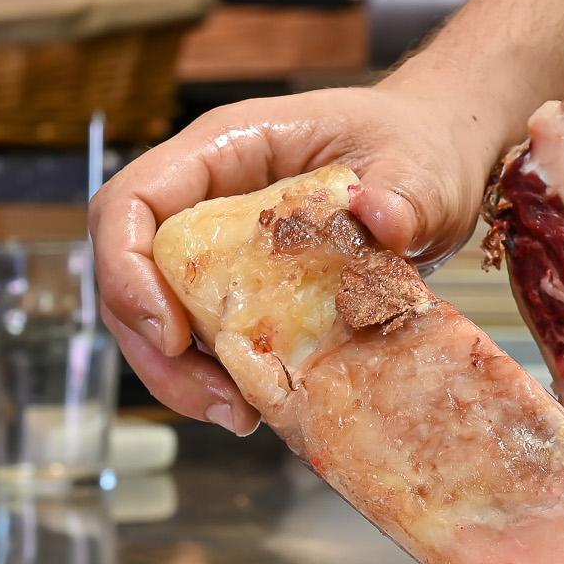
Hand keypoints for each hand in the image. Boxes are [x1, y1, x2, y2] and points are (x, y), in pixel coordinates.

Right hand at [87, 79, 502, 432]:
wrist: (436, 165)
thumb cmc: (417, 147)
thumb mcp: (420, 166)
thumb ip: (404, 191)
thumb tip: (381, 215)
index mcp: (226, 148)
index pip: (133, 201)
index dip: (127, 268)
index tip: (171, 333)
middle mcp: (206, 196)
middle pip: (131, 272)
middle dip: (153, 347)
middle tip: (217, 401)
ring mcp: (218, 243)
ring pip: (157, 315)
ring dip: (181, 376)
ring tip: (238, 416)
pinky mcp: (240, 285)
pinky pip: (203, 335)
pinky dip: (217, 376)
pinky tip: (256, 407)